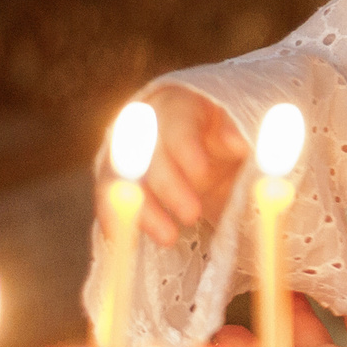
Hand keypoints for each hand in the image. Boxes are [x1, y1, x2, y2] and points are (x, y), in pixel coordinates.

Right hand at [104, 85, 246, 246]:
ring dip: (141, 210)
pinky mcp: (114, 182)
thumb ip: (236, 135)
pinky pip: (108, 202)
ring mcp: (123, 154)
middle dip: (168, 186)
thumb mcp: (236, 132)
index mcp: (177, 105)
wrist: (200, 149)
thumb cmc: (223, 138)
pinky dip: (115, 221)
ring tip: (168, 237)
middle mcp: (143, 126)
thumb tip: (237, 142)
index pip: (177, 123)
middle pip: (147, 152)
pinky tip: (124, 240)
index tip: (201, 172)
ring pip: (120, 179)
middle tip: (193, 214)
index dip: (186, 148)